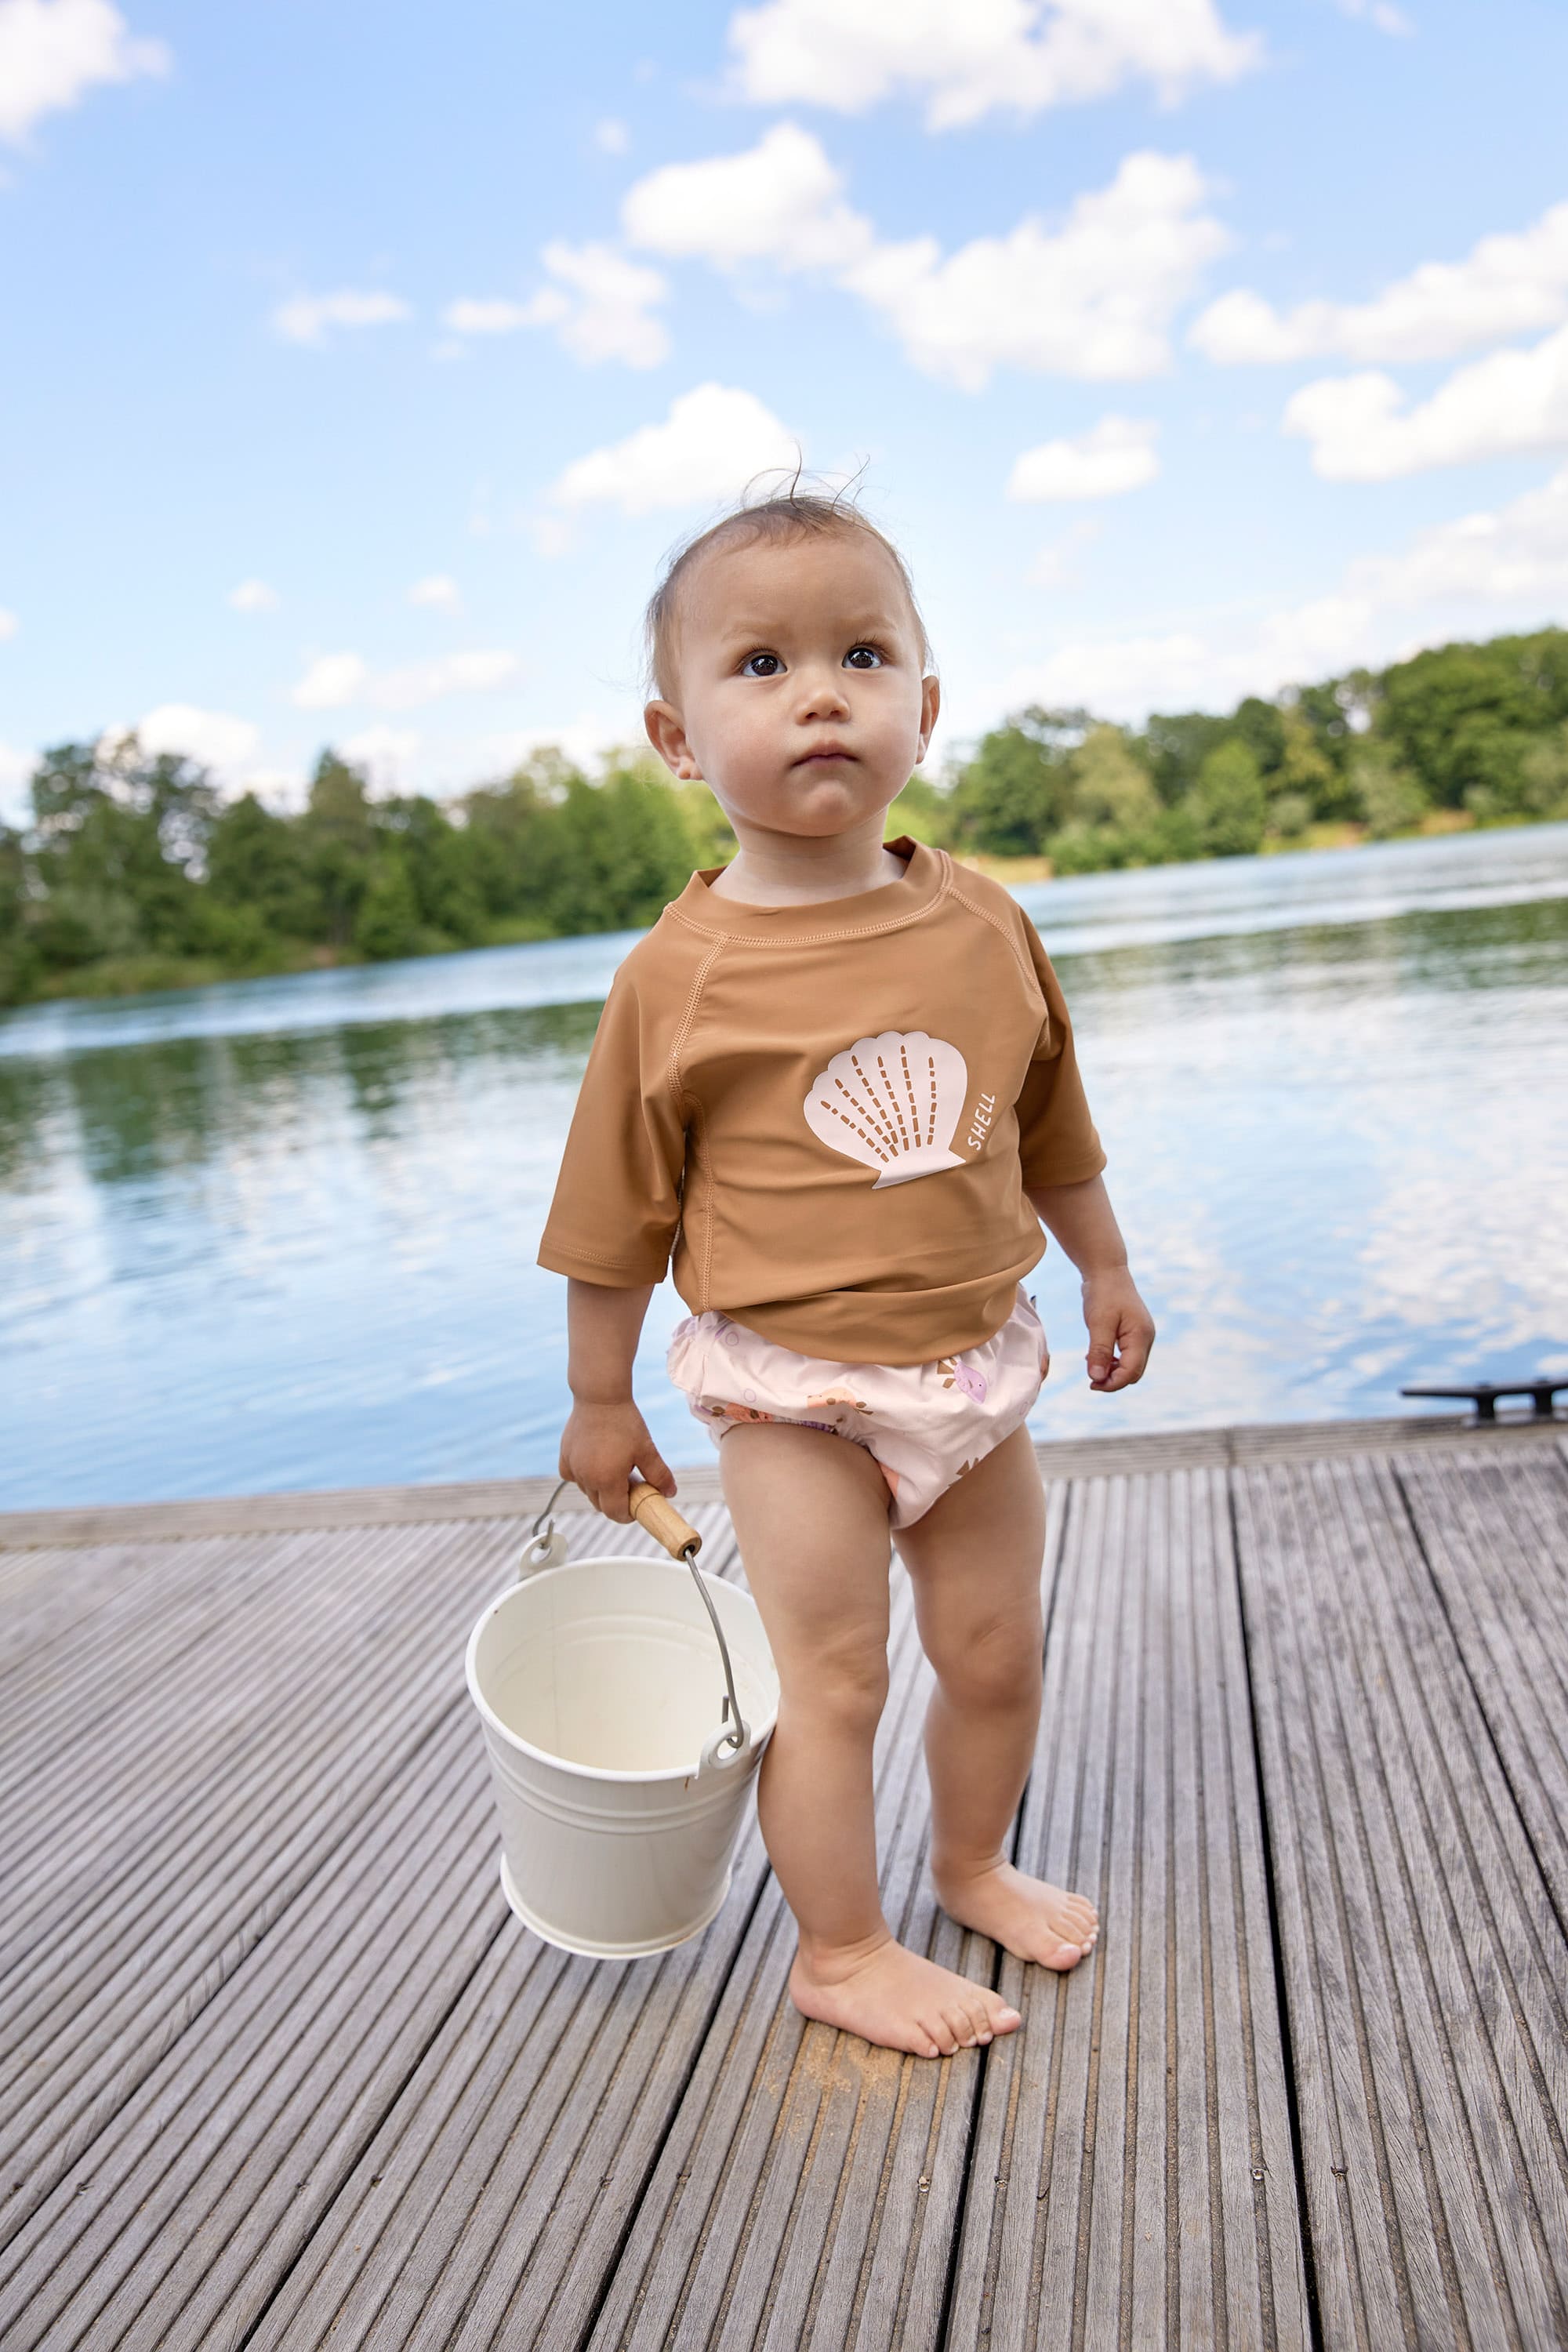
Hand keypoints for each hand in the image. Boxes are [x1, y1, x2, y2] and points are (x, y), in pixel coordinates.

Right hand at [559, 1398, 676, 1520]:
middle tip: (631, 1483)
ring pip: (587, 1491)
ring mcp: (572, 1468)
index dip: (628, 1514)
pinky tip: (595, 1461)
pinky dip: (584, 1476)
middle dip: (616, 1501)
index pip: (615, 1513)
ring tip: (617, 1467)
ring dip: (601, 1488)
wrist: (600, 1396)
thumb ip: (659, 1475)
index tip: (637, 1505)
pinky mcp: (564, 1457)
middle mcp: (585, 1478)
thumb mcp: (647, 1449)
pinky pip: (573, 1477)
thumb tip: (671, 1493)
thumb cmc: (624, 1422)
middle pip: (601, 1505)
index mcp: (606, 1480)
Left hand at [1082, 1270, 1155, 1391]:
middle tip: (1091, 1379)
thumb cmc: (1103, 1294)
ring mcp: (1142, 1336)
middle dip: (1113, 1380)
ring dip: (1113, 1371)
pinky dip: (1113, 1361)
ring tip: (1092, 1365)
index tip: (1092, 1384)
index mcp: (1140, 1336)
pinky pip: (1127, 1355)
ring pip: (1131, 1365)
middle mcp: (1146, 1338)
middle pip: (1134, 1372)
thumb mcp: (1098, 1324)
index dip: (1112, 1383)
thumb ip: (1099, 1351)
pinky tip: (1096, 1356)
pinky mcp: (1134, 1333)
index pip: (1131, 1372)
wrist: (1107, 1271)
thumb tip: (1097, 1378)